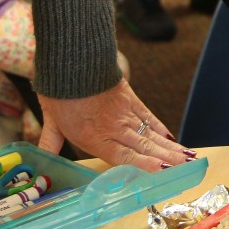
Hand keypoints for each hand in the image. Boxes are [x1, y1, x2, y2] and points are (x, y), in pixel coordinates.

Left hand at [38, 79, 192, 168]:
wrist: (71, 56)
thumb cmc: (59, 90)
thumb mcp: (51, 118)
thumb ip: (51, 141)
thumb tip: (40, 160)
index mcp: (94, 136)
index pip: (124, 156)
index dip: (145, 166)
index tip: (164, 172)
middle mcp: (114, 126)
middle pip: (144, 146)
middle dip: (167, 160)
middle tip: (188, 170)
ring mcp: (124, 112)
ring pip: (151, 133)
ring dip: (170, 147)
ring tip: (188, 159)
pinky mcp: (129, 98)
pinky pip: (148, 116)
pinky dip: (161, 128)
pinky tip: (172, 139)